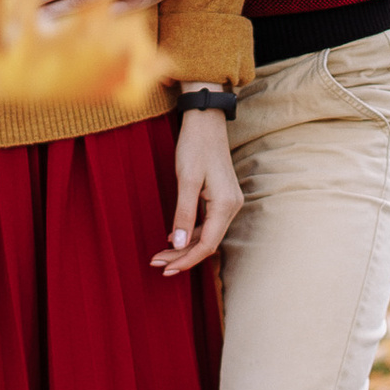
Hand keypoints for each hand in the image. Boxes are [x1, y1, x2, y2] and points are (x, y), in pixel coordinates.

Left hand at [152, 106, 239, 278]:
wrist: (205, 121)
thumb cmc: (195, 146)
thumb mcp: (186, 180)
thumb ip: (184, 215)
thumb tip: (180, 246)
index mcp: (226, 204)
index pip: (207, 245)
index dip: (186, 260)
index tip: (165, 268)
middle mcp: (233, 206)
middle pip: (208, 242)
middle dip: (182, 256)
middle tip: (156, 263)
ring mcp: (229, 202)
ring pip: (208, 234)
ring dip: (185, 246)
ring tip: (161, 254)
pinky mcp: (222, 197)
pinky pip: (209, 222)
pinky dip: (192, 232)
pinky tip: (174, 237)